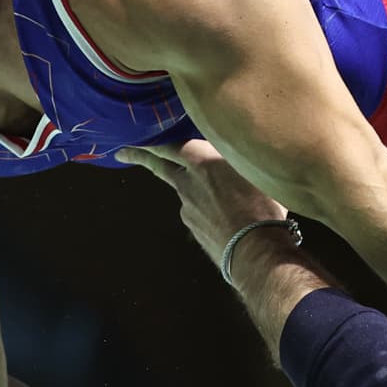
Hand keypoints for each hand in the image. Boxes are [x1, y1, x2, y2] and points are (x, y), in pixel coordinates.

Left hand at [116, 140, 287, 261]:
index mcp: (203, 161)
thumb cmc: (263, 206)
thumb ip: (239, 156)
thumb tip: (236, 148)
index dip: (150, 139)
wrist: (255, 251)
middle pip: (159, 165)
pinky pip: (197, 210)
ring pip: (184, 189)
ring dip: (190, 186)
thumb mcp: (256, 168)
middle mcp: (188, 183)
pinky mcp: (194, 227)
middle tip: (123, 153)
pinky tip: (226, 214)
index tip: (133, 135)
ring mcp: (187, 208)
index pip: (169, 143)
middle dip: (139, 156)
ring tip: (217, 190)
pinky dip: (206, 208)